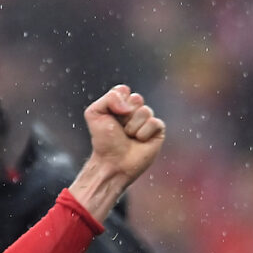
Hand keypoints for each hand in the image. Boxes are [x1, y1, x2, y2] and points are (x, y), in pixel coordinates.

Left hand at [67, 85, 165, 220]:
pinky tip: (139, 141)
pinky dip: (143, 133)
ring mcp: (147, 120)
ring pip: (145, 111)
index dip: (117, 102)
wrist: (112, 163)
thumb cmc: (103, 141)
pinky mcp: (158, 131)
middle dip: (125, 115)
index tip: (110, 115)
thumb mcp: (94, 114)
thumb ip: (109, 98)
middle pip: (136, 98)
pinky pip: (155, 122)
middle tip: (119, 128)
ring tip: (128, 137)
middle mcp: (134, 110)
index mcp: (120, 104)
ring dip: (132, 126)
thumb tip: (130, 104)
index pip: (123, 90)